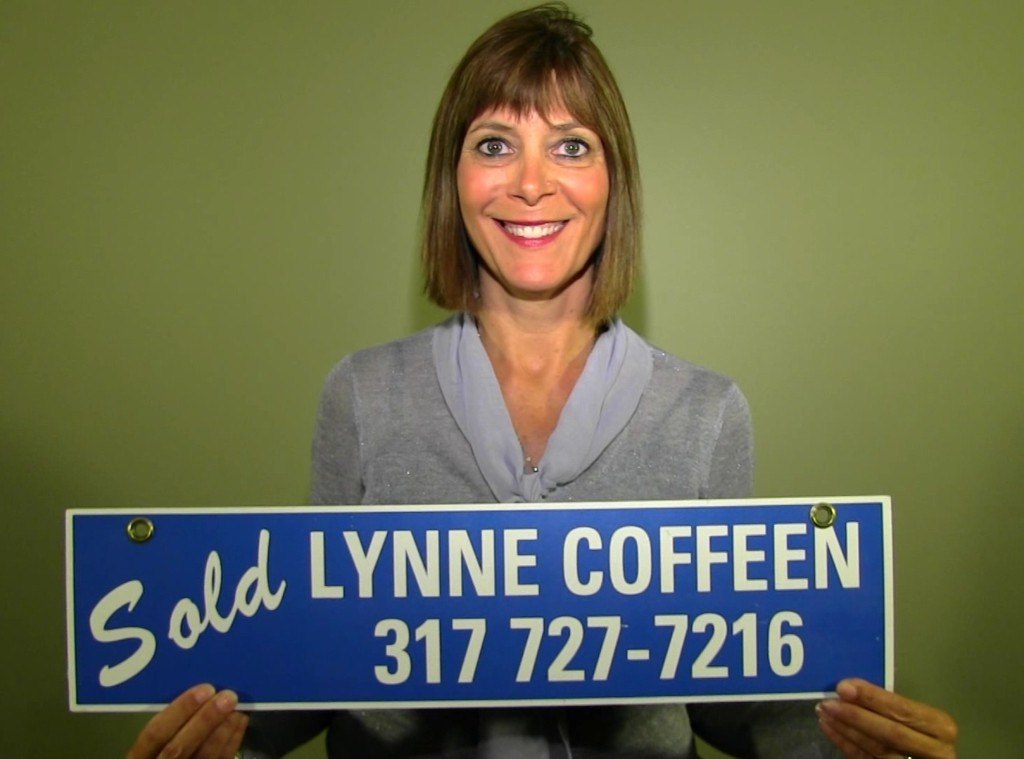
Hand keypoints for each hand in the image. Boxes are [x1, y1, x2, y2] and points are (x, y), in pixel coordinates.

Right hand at [126, 683, 247, 758]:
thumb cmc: (158, 747)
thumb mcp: (154, 739)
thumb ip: (167, 721)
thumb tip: (198, 689)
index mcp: (140, 756)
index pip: (155, 733)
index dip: (180, 710)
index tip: (205, 689)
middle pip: (179, 747)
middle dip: (205, 720)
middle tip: (229, 697)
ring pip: (203, 756)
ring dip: (224, 730)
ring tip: (238, 708)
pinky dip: (232, 741)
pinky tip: (239, 722)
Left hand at [817, 677, 956, 758]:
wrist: (921, 754)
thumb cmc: (919, 729)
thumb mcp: (915, 717)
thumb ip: (892, 707)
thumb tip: (852, 688)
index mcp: (941, 727)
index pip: (904, 711)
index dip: (873, 699)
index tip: (844, 687)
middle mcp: (935, 750)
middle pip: (892, 733)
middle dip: (857, 717)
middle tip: (828, 703)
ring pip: (878, 749)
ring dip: (846, 730)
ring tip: (824, 713)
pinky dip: (846, 744)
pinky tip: (829, 728)